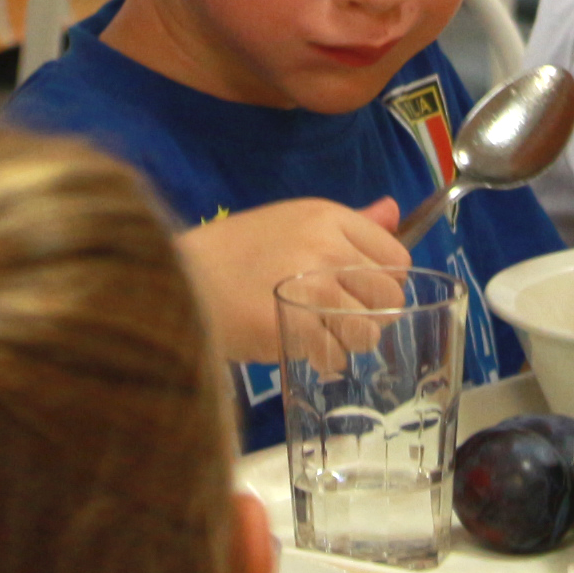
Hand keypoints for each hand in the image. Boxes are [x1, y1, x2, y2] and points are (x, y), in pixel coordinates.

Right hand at [180, 198, 412, 367]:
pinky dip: (322, 360)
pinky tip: (300, 347)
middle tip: (335, 316)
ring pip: (368, 331)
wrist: (177, 276)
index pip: (396, 257)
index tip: (356, 289)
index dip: (381, 279)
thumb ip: (351, 222)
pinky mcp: (295, 327)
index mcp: (328, 216)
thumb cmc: (235, 251)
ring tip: (317, 333)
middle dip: (369, 313)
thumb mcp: (293, 221)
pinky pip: (336, 356)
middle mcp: (327, 247)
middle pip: (389, 297)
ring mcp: (313, 288)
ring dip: (347, 340)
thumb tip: (396, 212)